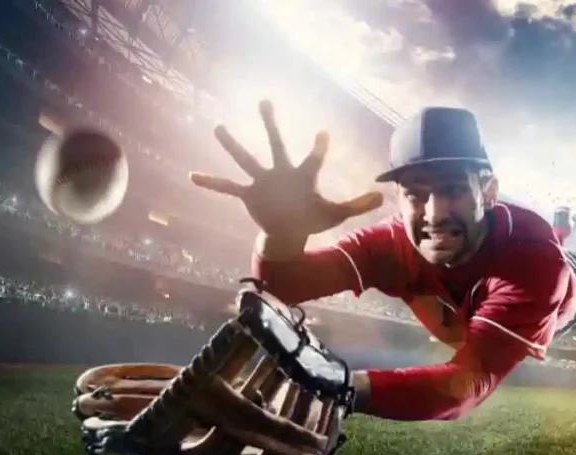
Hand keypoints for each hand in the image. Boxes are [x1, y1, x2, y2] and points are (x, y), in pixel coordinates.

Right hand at [191, 101, 383, 236]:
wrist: (289, 233)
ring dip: (233, 144)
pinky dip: (211, 183)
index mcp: (303, 175)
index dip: (318, 147)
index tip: (323, 133)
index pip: (313, 158)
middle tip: (265, 100)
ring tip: (218, 126)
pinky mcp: (250, 195)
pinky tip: (192, 176)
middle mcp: (281, 173)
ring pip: (246, 159)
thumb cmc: (313, 218)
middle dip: (271, 123)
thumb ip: (356, 204)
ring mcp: (263, 182)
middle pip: (276, 144)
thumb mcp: (336, 213)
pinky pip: (227, 187)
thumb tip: (383, 196)